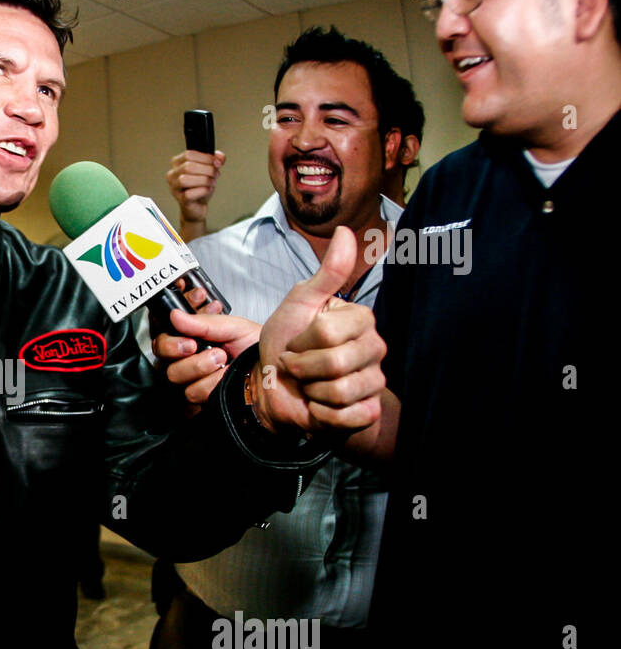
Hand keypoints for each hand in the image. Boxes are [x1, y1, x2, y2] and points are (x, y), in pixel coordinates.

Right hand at [152, 282, 257, 410]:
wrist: (274, 373)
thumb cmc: (256, 349)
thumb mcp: (233, 327)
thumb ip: (202, 322)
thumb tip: (175, 315)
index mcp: (190, 340)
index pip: (162, 340)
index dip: (171, 342)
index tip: (191, 342)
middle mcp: (186, 362)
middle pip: (165, 363)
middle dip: (193, 359)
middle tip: (216, 354)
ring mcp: (191, 383)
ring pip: (178, 380)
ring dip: (205, 372)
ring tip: (226, 365)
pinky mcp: (198, 403)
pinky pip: (190, 400)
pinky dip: (211, 389)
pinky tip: (225, 381)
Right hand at [166, 149, 225, 239]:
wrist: (198, 206)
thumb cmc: (200, 186)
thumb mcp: (209, 170)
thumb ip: (215, 160)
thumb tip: (220, 157)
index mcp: (177, 163)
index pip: (189, 154)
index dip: (205, 157)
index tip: (217, 162)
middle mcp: (172, 175)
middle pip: (188, 166)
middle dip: (207, 169)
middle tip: (216, 174)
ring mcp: (174, 188)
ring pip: (185, 180)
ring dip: (204, 180)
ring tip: (212, 182)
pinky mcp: (181, 200)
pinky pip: (189, 194)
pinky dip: (203, 191)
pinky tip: (208, 190)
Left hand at [251, 226, 385, 433]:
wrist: (274, 386)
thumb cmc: (286, 342)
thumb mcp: (299, 302)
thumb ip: (326, 273)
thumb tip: (345, 231)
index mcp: (361, 320)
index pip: (329, 332)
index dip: (302, 340)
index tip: (296, 341)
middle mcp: (374, 349)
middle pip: (336, 364)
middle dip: (302, 368)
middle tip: (297, 366)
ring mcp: (374, 381)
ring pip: (340, 392)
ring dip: (310, 391)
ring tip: (308, 385)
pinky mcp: (367, 411)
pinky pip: (346, 417)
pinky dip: (320, 415)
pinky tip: (317, 406)